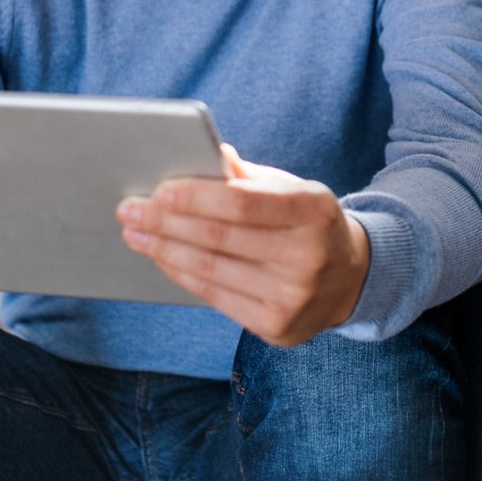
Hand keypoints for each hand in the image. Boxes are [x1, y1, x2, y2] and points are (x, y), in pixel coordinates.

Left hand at [117, 144, 369, 345]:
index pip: (243, 203)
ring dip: (164, 249)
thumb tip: (205, 154)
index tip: (158, 190)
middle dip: (166, 222)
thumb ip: (248, 177)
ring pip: (211, 269)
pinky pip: (214, 296)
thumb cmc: (310, 224)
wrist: (352, 278)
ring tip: (135, 233)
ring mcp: (292, 296)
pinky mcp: (276, 325)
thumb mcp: (294, 190)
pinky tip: (162, 258)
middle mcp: (307, 256)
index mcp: (314, 210)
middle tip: (130, 209)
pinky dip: (181, 274)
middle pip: (219, 237)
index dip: (195, 197)